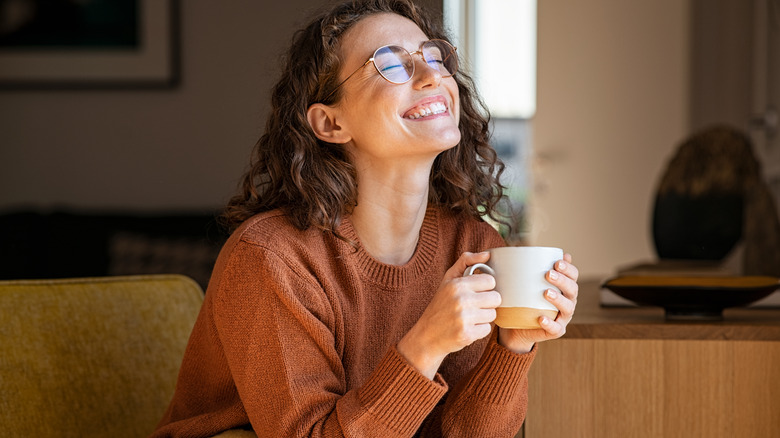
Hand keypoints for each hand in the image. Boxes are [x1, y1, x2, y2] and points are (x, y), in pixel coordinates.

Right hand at [397, 251, 501, 378]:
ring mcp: (464, 318)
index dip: (485, 288)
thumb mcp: (448, 280)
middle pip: (496, 298)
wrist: (426, 336)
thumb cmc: (440, 305)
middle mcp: (461, 300)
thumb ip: (466, 262)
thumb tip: (487, 254)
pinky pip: (487, 329)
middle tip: (473, 307)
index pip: (490, 281)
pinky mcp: (467, 334)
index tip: (475, 292)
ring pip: (493, 314)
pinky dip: (479, 331)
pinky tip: (467, 328)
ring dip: (483, 317)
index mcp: (457, 284)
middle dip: (487, 303)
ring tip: (469, 318)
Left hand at [498, 253, 578, 353]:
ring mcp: (563, 317)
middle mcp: (568, 301)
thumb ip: (526, 269)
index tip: (557, 262)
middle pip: (572, 290)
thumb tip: (519, 249)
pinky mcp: (555, 331)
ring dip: (558, 299)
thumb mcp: (524, 283)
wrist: (517, 326)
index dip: (568, 269)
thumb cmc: (523, 299)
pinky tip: (541, 318)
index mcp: (564, 288)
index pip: (573, 276)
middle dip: (562, 280)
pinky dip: (550, 323)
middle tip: (548, 274)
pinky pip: (556, 328)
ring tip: (546, 293)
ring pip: (567, 308)